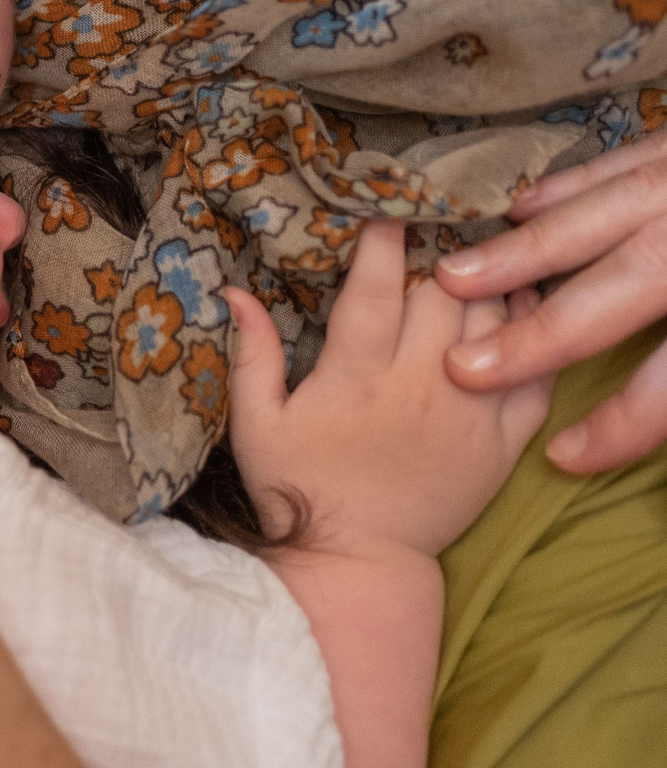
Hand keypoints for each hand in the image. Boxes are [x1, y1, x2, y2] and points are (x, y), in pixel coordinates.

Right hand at [227, 223, 552, 560]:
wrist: (360, 561)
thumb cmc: (298, 486)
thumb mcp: (255, 422)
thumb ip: (251, 354)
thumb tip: (234, 290)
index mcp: (355, 377)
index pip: (374, 289)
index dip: (380, 240)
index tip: (382, 206)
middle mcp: (417, 386)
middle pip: (442, 294)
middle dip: (437, 248)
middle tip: (433, 220)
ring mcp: (468, 414)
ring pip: (492, 323)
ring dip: (486, 280)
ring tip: (478, 251)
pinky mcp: (502, 442)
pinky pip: (534, 377)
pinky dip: (531, 334)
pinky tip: (522, 305)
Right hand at [433, 127, 666, 471]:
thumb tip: (612, 439)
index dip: (625, 423)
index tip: (564, 458)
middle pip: (623, 292)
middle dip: (544, 334)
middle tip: (465, 368)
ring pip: (606, 222)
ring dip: (526, 255)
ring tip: (456, 278)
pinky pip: (620, 167)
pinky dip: (568, 187)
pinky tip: (523, 205)